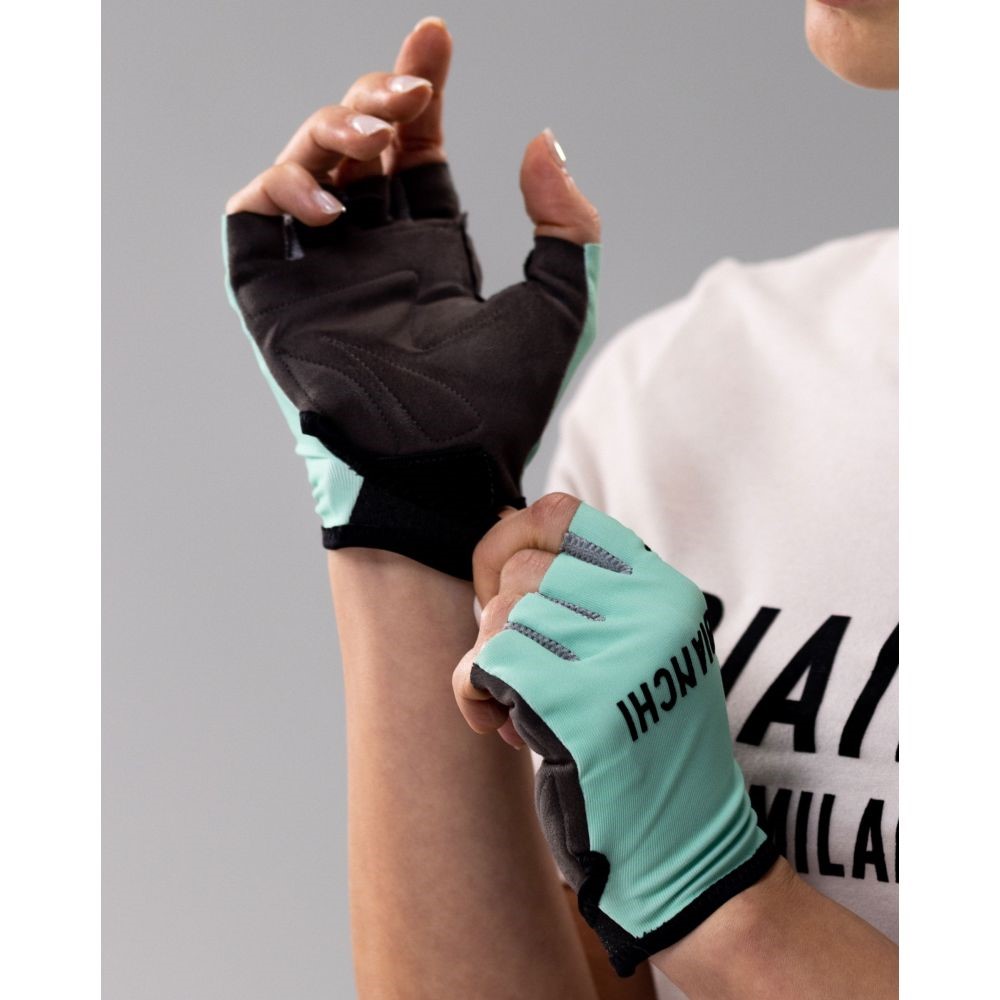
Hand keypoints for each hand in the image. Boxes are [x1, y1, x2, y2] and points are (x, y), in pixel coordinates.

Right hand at [223, 18, 601, 577]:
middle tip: (407, 90)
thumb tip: (542, 141)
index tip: (437, 35)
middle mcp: (373, 256)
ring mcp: (322, 274)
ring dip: (333, 127)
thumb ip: (565, 223)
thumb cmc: (501, 406)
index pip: (416, 155)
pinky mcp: (274, 298)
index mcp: (432, 255)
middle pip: (357, 146)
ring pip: (305, 165)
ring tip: (375, 129)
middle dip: (377, 96)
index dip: (423, 92)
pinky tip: (332, 203)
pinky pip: (253, 219)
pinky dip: (281, 188)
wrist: (441, 471)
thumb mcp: (559, 306)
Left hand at [453, 493, 777, 976]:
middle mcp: (650, 613)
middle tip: (520, 672)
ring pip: (498, 619)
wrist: (682, 845)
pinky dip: (474, 696)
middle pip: (520, 572)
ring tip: (522, 706)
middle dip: (499, 623)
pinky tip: (503, 728)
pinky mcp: (581, 710)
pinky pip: (483, 668)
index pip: (561, 514)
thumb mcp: (639, 650)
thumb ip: (585, 594)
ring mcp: (619, 658)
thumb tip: (497, 531)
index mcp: (665, 592)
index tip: (497, 579)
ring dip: (491, 667)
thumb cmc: (642, 747)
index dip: (510, 536)